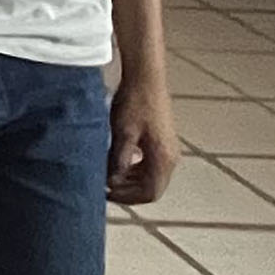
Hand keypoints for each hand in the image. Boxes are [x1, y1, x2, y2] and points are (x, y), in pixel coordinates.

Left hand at [106, 73, 180, 206]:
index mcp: (163, 158)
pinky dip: (134, 168)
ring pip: (151, 177)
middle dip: (127, 190)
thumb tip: (112, 182)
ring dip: (130, 180)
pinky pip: (150, 164)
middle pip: (152, 187)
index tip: (105, 192)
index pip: (150, 193)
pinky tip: (117, 161)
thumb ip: (119, 161)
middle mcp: (171, 156)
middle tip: (103, 186)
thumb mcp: (122, 134)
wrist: (145, 77)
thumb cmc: (134, 103)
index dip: (127, 197)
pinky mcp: (162, 140)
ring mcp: (168, 148)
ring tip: (108, 174)